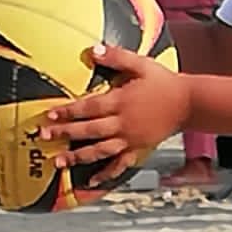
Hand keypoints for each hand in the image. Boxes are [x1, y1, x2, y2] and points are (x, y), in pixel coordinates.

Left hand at [43, 44, 190, 169]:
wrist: (187, 103)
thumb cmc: (163, 82)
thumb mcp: (141, 64)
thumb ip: (116, 57)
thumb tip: (92, 50)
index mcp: (121, 101)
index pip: (89, 107)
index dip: (68, 111)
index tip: (50, 115)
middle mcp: (123, 123)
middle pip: (89, 130)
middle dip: (65, 133)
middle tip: (44, 136)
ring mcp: (130, 139)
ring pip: (100, 150)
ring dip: (78, 156)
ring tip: (59, 161)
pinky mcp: (137, 149)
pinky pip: (120, 164)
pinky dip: (105, 173)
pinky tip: (91, 181)